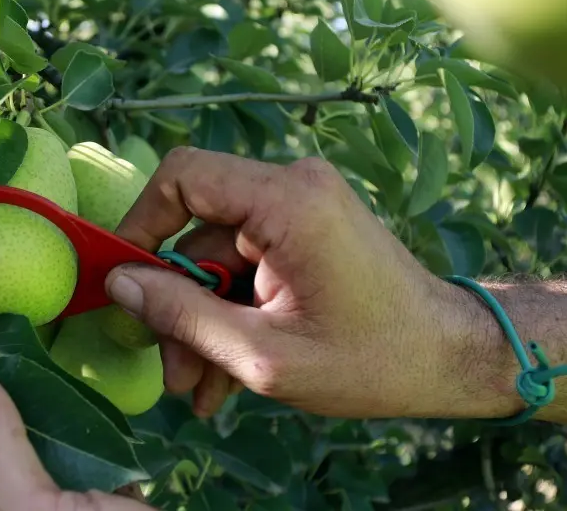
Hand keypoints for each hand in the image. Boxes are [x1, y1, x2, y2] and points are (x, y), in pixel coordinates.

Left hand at [0, 326, 154, 510]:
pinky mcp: (101, 488)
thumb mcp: (33, 510)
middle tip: (4, 304)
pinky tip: (87, 367)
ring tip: (44, 320)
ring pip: (42, 422)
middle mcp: (12, 496)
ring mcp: (59, 491)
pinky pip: (85, 436)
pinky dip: (85, 402)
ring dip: (41, 377)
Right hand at [105, 147, 495, 419]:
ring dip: (203, 324)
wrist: (449, 358)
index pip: (183, 176)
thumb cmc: (370, 359)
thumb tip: (117, 284)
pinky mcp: (304, 232)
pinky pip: (245, 267)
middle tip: (173, 373)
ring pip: (217, 261)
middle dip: (178, 305)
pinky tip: (225, 375)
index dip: (140, 223)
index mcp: (287, 201)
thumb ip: (183, 316)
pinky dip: (232, 314)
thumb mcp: (264, 354)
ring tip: (201, 390)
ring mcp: (299, 209)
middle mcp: (291, 188)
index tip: (124, 281)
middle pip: (196, 233)